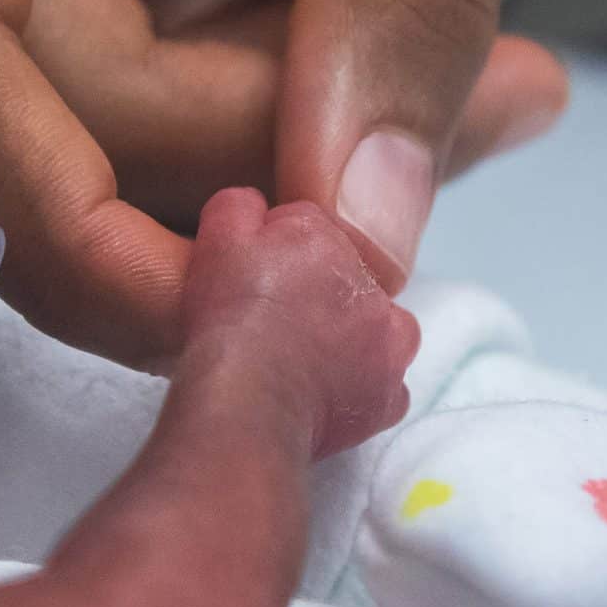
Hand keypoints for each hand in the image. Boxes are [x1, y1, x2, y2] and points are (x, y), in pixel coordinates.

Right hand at [179, 187, 417, 455]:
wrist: (250, 400)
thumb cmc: (230, 319)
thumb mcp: (218, 237)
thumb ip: (240, 207)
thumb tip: (254, 206)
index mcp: (329, 240)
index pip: (311, 233)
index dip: (279, 256)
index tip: (256, 282)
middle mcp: (372, 287)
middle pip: (348, 282)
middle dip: (320, 297)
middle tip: (276, 326)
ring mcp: (389, 347)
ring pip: (375, 334)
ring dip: (348, 342)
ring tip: (302, 364)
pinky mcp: (389, 399)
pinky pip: (380, 390)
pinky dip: (357, 393)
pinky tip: (321, 398)